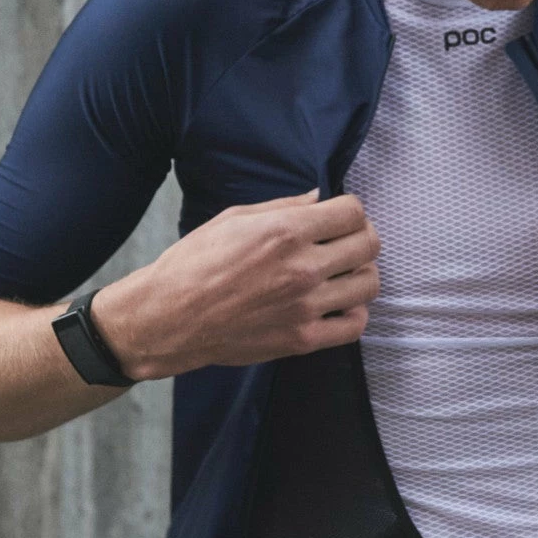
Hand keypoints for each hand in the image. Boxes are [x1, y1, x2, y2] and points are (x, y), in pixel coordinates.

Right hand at [125, 189, 381, 377]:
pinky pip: (355, 325)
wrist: (168, 318)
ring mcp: (305, 307)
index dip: (350, 210)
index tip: (339, 216)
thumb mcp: (233, 219)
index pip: (353, 212)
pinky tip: (339, 303)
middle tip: (344, 240)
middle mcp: (302, 268)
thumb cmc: (194, 263)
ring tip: (343, 272)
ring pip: (369, 283)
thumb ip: (284, 206)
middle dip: (361, 236)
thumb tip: (318, 197)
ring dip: (361, 272)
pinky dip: (355, 311)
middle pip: (368, 244)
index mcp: (285, 232)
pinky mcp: (302, 339)